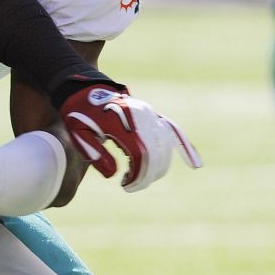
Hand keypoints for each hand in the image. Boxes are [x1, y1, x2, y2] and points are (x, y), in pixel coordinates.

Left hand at [59, 85, 201, 191]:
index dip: (138, 176)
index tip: (125, 185)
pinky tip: (194, 163)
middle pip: (156, 153)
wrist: (84, 89)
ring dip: (159, 166)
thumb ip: (96, 155)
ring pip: (166, 145)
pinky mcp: (152, 115)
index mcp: (122, 122)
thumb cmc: (79, 114)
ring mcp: (148, 114)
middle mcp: (140, 117)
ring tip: (142, 177)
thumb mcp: (79, 135)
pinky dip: (184, 146)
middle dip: (148, 175)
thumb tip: (114, 175)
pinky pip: (172, 130)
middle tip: (131, 185)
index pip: (140, 155)